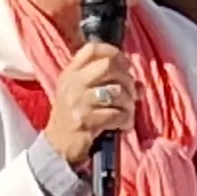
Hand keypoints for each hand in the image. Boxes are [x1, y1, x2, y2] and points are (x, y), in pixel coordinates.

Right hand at [44, 40, 131, 167]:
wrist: (57, 146)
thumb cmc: (74, 118)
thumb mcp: (82, 94)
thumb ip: (106, 83)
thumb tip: (138, 84)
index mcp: (71, 73)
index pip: (92, 49)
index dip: (114, 52)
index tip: (125, 65)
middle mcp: (73, 83)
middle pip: (108, 65)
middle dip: (126, 78)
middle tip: (130, 92)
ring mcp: (78, 101)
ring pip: (116, 91)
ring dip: (129, 103)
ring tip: (127, 111)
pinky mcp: (85, 120)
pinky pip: (117, 114)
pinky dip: (126, 120)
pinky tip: (124, 125)